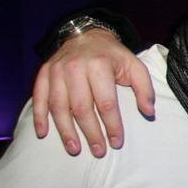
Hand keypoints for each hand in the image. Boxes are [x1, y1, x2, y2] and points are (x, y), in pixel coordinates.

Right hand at [32, 28, 152, 156]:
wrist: (86, 35)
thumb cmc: (113, 56)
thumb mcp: (135, 66)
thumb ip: (144, 88)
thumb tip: (148, 112)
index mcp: (99, 66)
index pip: (106, 103)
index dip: (112, 125)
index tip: (116, 142)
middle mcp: (75, 68)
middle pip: (81, 108)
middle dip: (91, 133)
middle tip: (99, 151)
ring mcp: (56, 72)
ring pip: (59, 107)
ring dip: (66, 131)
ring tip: (75, 149)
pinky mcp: (44, 74)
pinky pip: (39, 98)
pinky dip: (39, 117)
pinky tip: (43, 133)